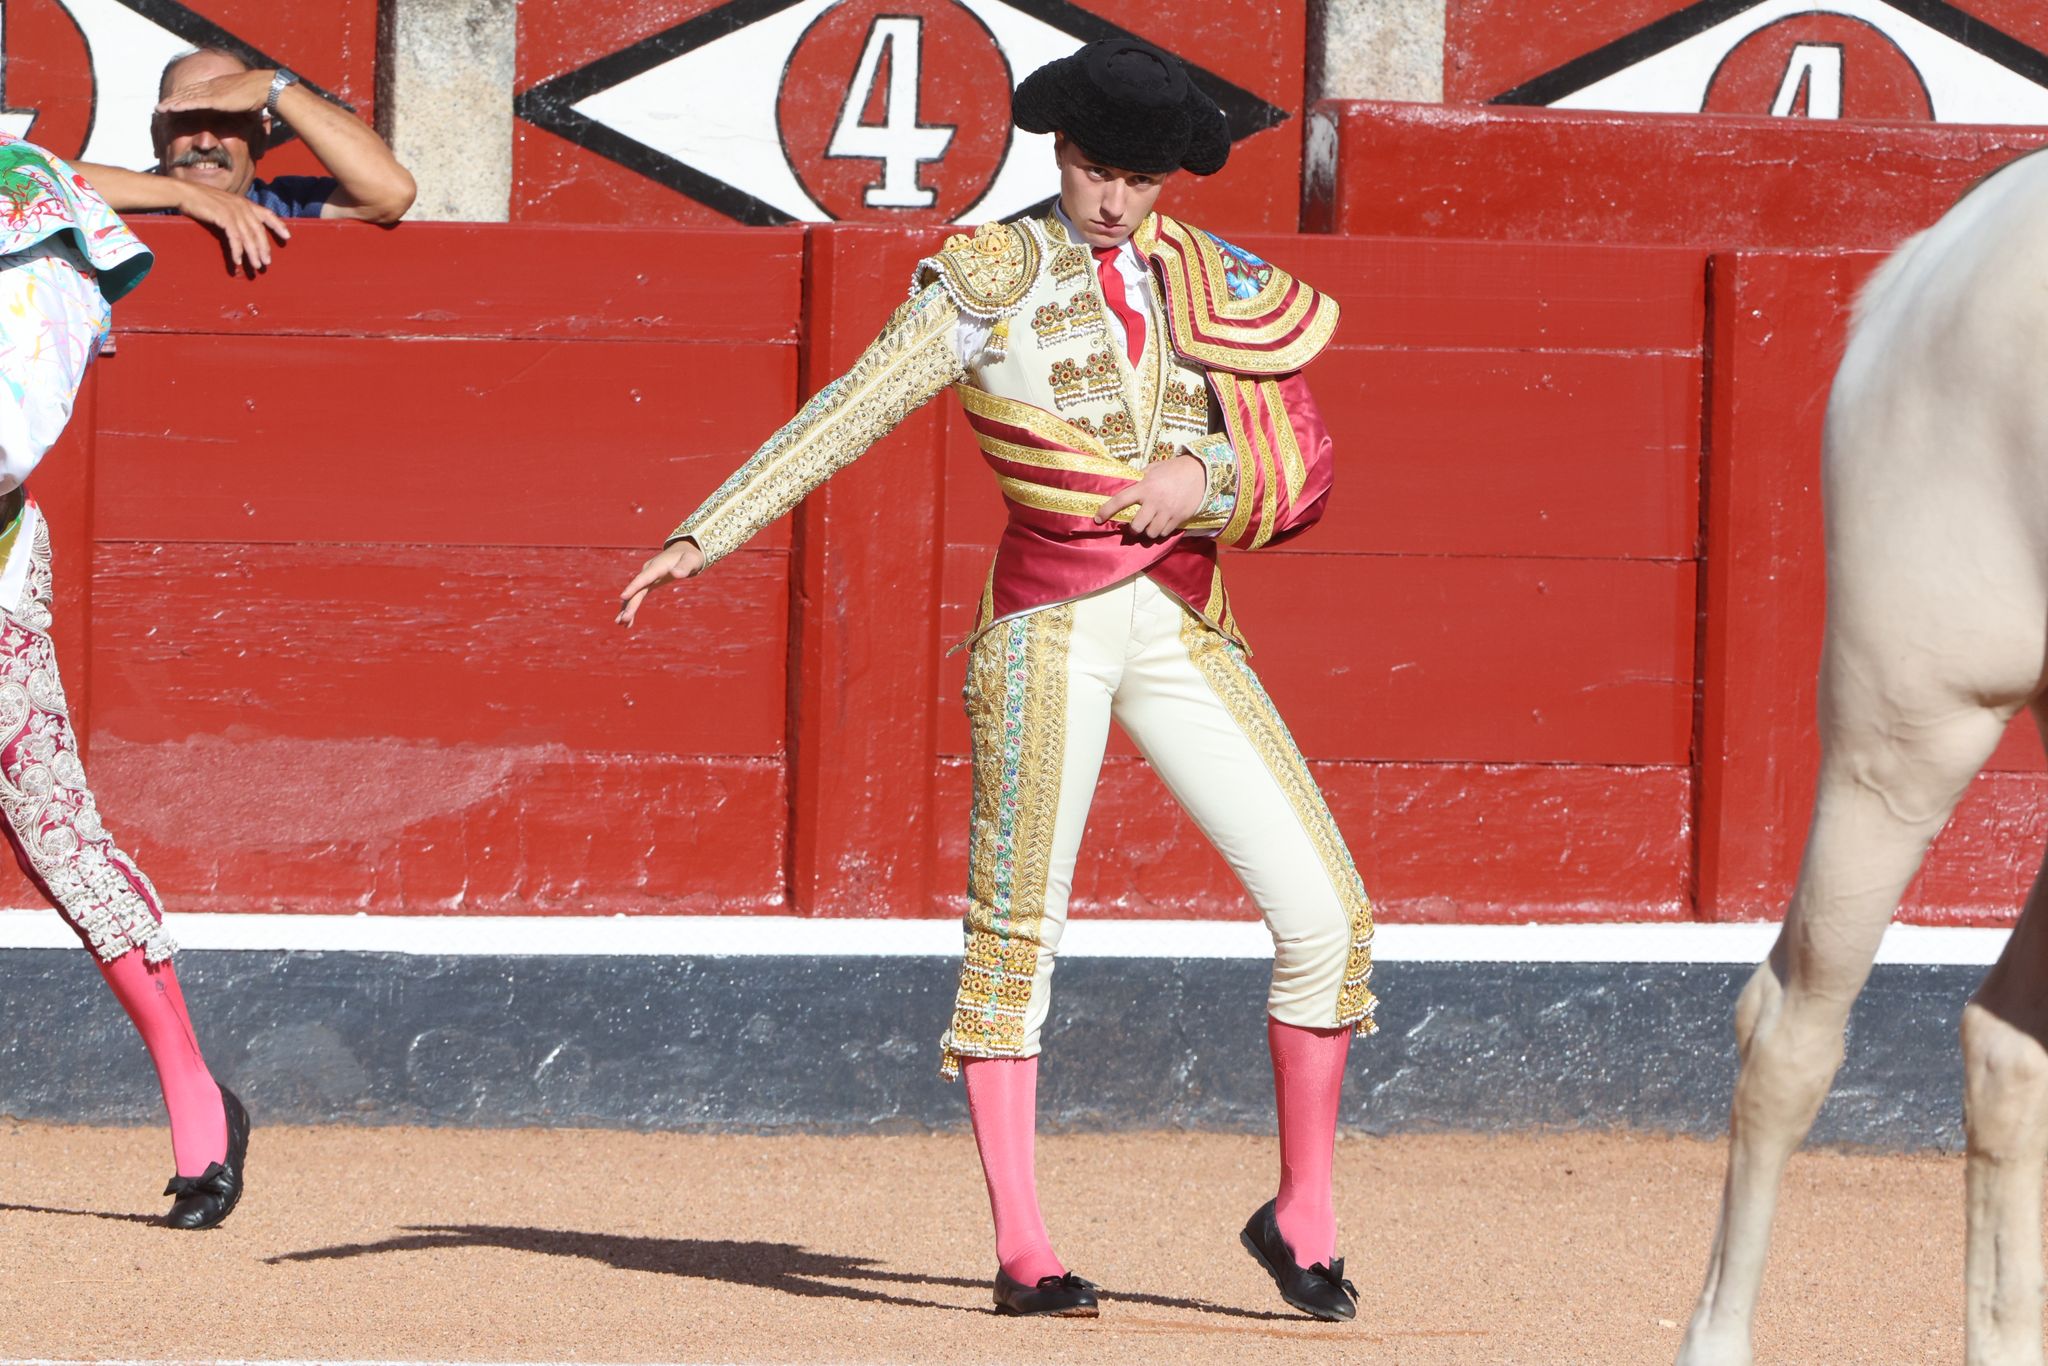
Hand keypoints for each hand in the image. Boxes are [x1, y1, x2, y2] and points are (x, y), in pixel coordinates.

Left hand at [156, 69, 274, 115]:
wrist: (263, 87)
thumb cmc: (258, 95)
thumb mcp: (243, 99)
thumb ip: (236, 104)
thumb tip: (239, 112)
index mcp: (217, 86)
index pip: (196, 91)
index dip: (183, 97)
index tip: (174, 103)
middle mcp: (210, 87)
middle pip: (186, 93)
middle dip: (172, 100)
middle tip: (160, 106)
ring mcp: (211, 92)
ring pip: (186, 97)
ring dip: (171, 103)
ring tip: (159, 108)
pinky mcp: (213, 99)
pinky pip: (192, 102)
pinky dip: (180, 104)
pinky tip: (170, 108)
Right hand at [175, 182, 288, 274]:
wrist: (184, 192)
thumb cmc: (202, 200)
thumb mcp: (224, 204)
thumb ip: (236, 213)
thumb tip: (242, 228)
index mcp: (244, 202)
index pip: (267, 214)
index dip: (278, 225)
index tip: (288, 237)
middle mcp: (242, 206)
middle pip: (259, 231)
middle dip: (264, 248)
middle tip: (266, 263)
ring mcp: (234, 211)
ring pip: (249, 236)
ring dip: (253, 253)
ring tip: (256, 266)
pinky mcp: (224, 217)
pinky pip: (235, 238)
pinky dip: (237, 251)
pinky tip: (238, 261)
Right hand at [617, 540, 705, 627]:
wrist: (684, 551)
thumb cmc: (689, 557)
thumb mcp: (691, 560)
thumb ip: (684, 567)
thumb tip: (676, 574)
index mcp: (657, 567)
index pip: (644, 578)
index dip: (633, 587)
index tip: (623, 597)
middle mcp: (648, 571)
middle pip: (637, 590)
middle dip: (629, 605)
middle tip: (623, 620)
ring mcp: (646, 577)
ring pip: (634, 594)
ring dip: (627, 608)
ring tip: (620, 624)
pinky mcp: (648, 583)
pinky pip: (638, 596)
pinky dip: (632, 607)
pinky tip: (629, 622)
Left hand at [1093, 453, 1206, 539]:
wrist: (1200, 473)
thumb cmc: (1174, 469)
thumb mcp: (1154, 468)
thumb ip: (1139, 477)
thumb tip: (1126, 482)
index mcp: (1145, 487)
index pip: (1120, 500)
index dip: (1107, 511)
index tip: (1098, 519)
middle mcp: (1154, 501)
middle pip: (1137, 526)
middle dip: (1133, 529)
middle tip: (1134, 526)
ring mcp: (1167, 512)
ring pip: (1151, 533)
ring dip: (1147, 532)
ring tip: (1149, 526)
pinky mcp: (1178, 518)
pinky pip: (1165, 533)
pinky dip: (1161, 532)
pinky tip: (1162, 524)